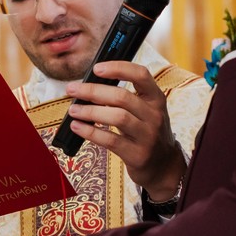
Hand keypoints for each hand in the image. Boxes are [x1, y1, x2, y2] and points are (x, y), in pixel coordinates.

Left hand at [65, 61, 185, 201]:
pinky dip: (91, 132)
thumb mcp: (145, 111)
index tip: (96, 68)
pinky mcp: (138, 155)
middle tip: (72, 89)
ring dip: (90, 111)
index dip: (118, 68)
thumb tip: (89, 87)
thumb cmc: (146, 133)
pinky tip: (77, 127)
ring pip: (117, 117)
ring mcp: (148, 136)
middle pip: (122, 96)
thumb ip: (125, 98)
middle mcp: (155, 115)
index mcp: (156, 98)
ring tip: (73, 110)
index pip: (141, 75)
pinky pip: (111, 140)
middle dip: (93, 91)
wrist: (163, 167)